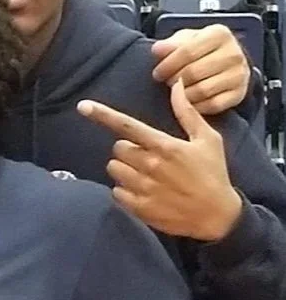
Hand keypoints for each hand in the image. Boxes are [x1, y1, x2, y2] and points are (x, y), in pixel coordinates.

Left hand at [78, 77, 242, 240]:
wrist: (216, 216)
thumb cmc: (212, 173)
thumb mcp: (207, 140)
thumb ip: (187, 112)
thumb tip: (176, 84)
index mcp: (165, 146)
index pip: (127, 126)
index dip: (103, 115)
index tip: (83, 106)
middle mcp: (150, 165)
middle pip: (117, 148)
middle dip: (128, 150)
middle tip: (148, 157)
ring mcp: (142, 187)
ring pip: (114, 168)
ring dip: (124, 169)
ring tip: (146, 174)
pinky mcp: (138, 206)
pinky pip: (115, 191)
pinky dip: (125, 190)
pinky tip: (144, 191)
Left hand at [151, 24, 250, 115]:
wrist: (226, 62)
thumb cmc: (200, 49)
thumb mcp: (185, 40)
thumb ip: (170, 44)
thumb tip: (157, 49)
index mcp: (219, 34)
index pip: (187, 52)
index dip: (167, 65)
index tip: (157, 73)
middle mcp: (233, 53)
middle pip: (193, 73)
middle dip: (173, 80)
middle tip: (166, 82)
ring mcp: (239, 75)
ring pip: (201, 91)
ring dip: (182, 95)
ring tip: (176, 91)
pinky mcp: (239, 93)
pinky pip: (212, 105)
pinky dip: (196, 106)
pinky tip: (188, 101)